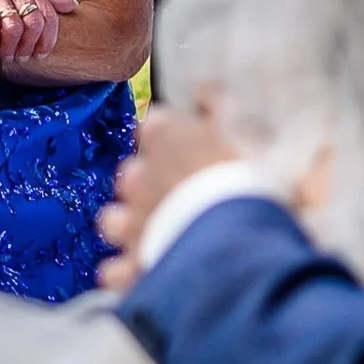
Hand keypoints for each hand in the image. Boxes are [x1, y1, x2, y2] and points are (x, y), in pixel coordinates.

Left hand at [97, 101, 237, 293]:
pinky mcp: (132, 267)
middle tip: (184, 193)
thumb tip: (202, 90)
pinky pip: (115, 271)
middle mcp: (138, 177)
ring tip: (158, 232)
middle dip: (150, 181)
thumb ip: (220, 104)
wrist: (239, 244)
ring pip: (114, 220)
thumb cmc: (249, 179)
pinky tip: (148, 273)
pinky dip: (127, 272)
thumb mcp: (246, 127)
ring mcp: (131, 224)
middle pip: (133, 173)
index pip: (156, 124)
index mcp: (164, 136)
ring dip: (130, 224)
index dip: (174, 135)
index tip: (193, 144)